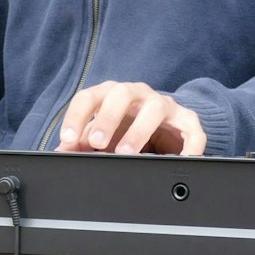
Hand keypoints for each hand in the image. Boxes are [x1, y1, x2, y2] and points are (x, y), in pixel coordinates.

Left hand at [54, 81, 205, 155]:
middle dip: (108, 117)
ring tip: (127, 152)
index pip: (89, 96)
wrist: (164, 127)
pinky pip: (191, 130)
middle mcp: (138, 94)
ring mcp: (164, 105)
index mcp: (111, 94)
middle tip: (97, 142)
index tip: (68, 138)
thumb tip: (62, 151)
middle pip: (122, 94)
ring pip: (155, 108)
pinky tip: (179, 160)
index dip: (77, 116)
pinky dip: (188, 146)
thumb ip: (82, 143)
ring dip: (140, 130)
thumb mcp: (102, 136)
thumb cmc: (126, 128)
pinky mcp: (187, 121)